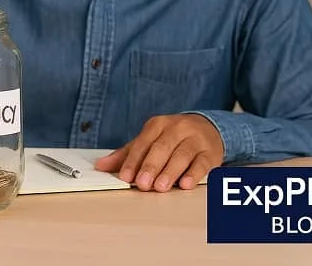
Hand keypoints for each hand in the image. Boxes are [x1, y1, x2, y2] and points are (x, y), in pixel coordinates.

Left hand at [94, 114, 223, 191]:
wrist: (209, 129)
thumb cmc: (173, 138)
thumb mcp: (150, 141)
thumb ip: (127, 154)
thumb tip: (101, 166)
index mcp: (158, 124)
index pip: (143, 142)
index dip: (133, 160)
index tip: (126, 177)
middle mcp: (177, 128)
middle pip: (162, 147)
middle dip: (151, 167)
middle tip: (142, 184)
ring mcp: (195, 139)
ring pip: (182, 155)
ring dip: (170, 172)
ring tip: (160, 186)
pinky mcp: (211, 152)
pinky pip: (202, 163)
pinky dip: (193, 174)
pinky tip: (185, 184)